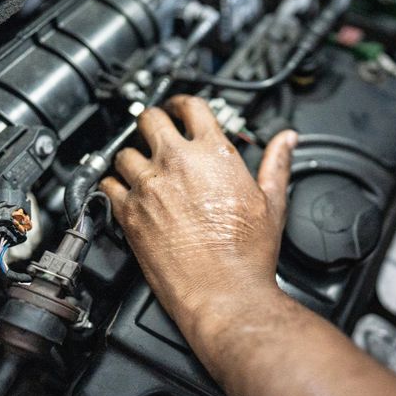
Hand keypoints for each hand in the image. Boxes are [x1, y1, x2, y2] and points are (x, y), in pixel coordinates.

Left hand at [99, 95, 297, 330]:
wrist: (224, 292)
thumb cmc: (248, 254)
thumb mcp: (273, 202)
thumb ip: (277, 163)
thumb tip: (286, 140)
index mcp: (214, 153)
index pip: (191, 106)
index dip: (183, 103)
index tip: (180, 108)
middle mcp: (177, 163)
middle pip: (150, 118)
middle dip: (153, 121)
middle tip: (156, 131)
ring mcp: (150, 187)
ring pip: (124, 151)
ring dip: (133, 155)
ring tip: (141, 166)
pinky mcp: (129, 213)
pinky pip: (108, 184)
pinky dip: (114, 185)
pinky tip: (124, 191)